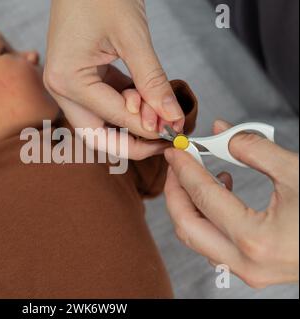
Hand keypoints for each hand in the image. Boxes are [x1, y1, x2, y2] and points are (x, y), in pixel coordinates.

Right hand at [44, 0, 184, 159]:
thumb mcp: (133, 37)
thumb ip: (152, 82)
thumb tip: (170, 116)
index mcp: (67, 79)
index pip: (113, 117)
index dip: (148, 128)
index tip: (176, 131)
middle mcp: (61, 88)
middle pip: (96, 135)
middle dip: (131, 143)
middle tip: (163, 141)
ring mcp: (67, 84)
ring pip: (99, 123)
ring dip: (128, 124)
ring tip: (158, 113)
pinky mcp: (78, 77)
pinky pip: (102, 103)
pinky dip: (124, 106)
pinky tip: (145, 100)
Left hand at [164, 120, 298, 287]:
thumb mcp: (297, 172)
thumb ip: (255, 149)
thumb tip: (222, 132)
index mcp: (257, 239)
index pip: (203, 196)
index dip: (185, 168)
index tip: (176, 150)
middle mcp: (247, 263)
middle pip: (187, 225)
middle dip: (176, 191)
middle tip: (178, 164)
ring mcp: (249, 273)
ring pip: (197, 238)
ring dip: (190, 205)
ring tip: (199, 175)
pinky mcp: (254, 272)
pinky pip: (214, 245)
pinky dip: (207, 219)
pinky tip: (221, 193)